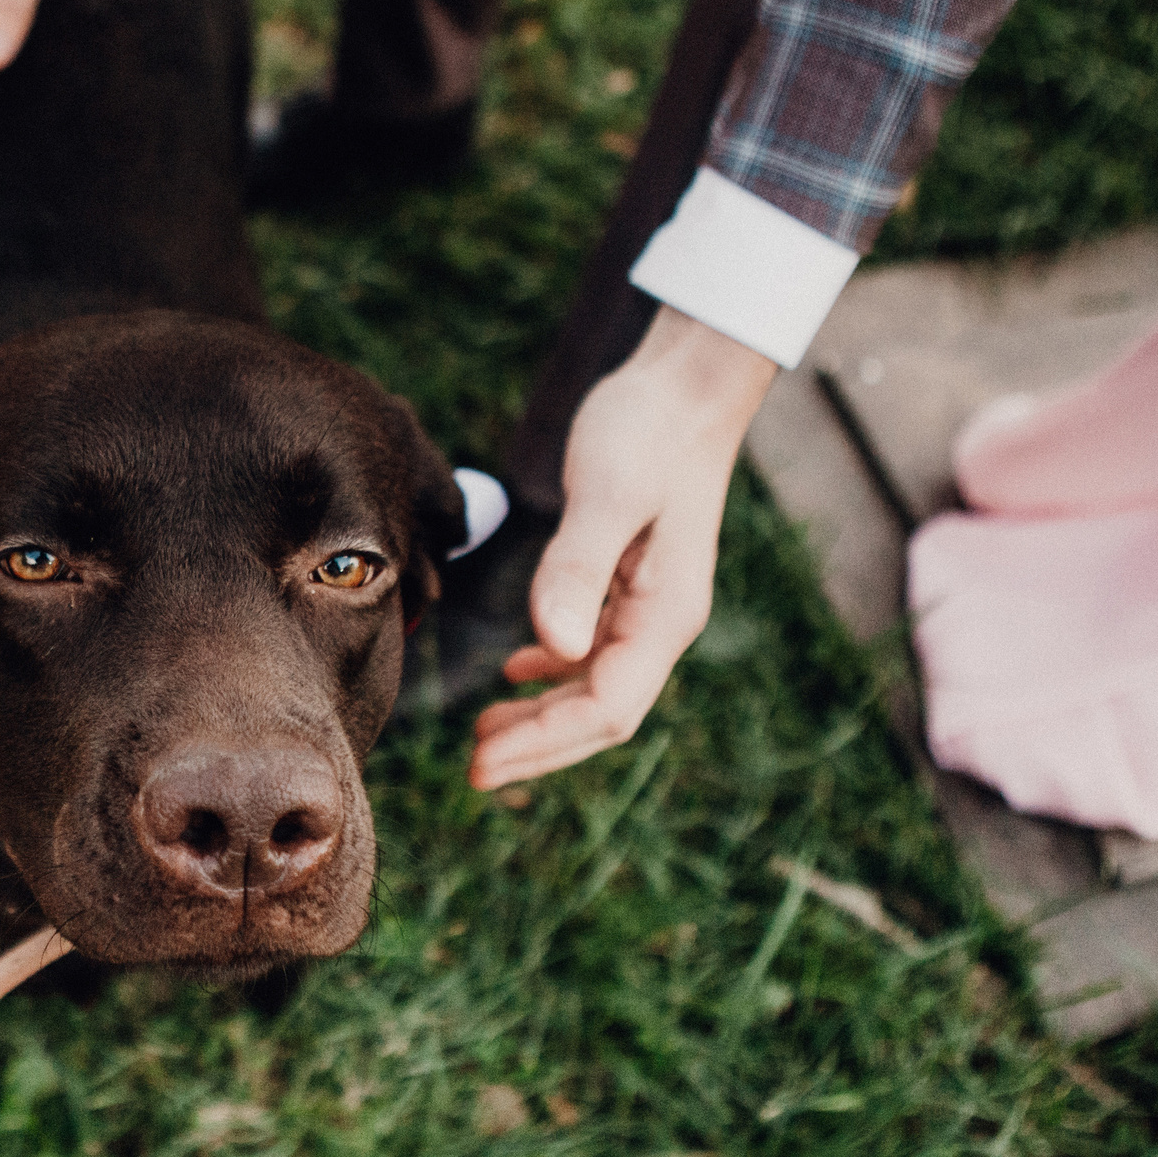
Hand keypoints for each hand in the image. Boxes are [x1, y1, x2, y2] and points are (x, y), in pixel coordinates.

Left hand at [468, 307, 778, 789]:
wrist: (685, 386)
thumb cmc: (646, 432)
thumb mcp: (606, 495)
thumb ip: (578, 569)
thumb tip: (554, 648)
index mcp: (664, 615)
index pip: (606, 709)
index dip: (544, 742)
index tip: (482, 761)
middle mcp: (663, 621)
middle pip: (602, 713)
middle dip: (539, 746)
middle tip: (472, 770)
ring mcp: (650, 604)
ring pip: (595, 686)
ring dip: (543, 715)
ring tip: (484, 733)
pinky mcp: (632, 581)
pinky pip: (593, 649)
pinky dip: (554, 670)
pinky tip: (518, 670)